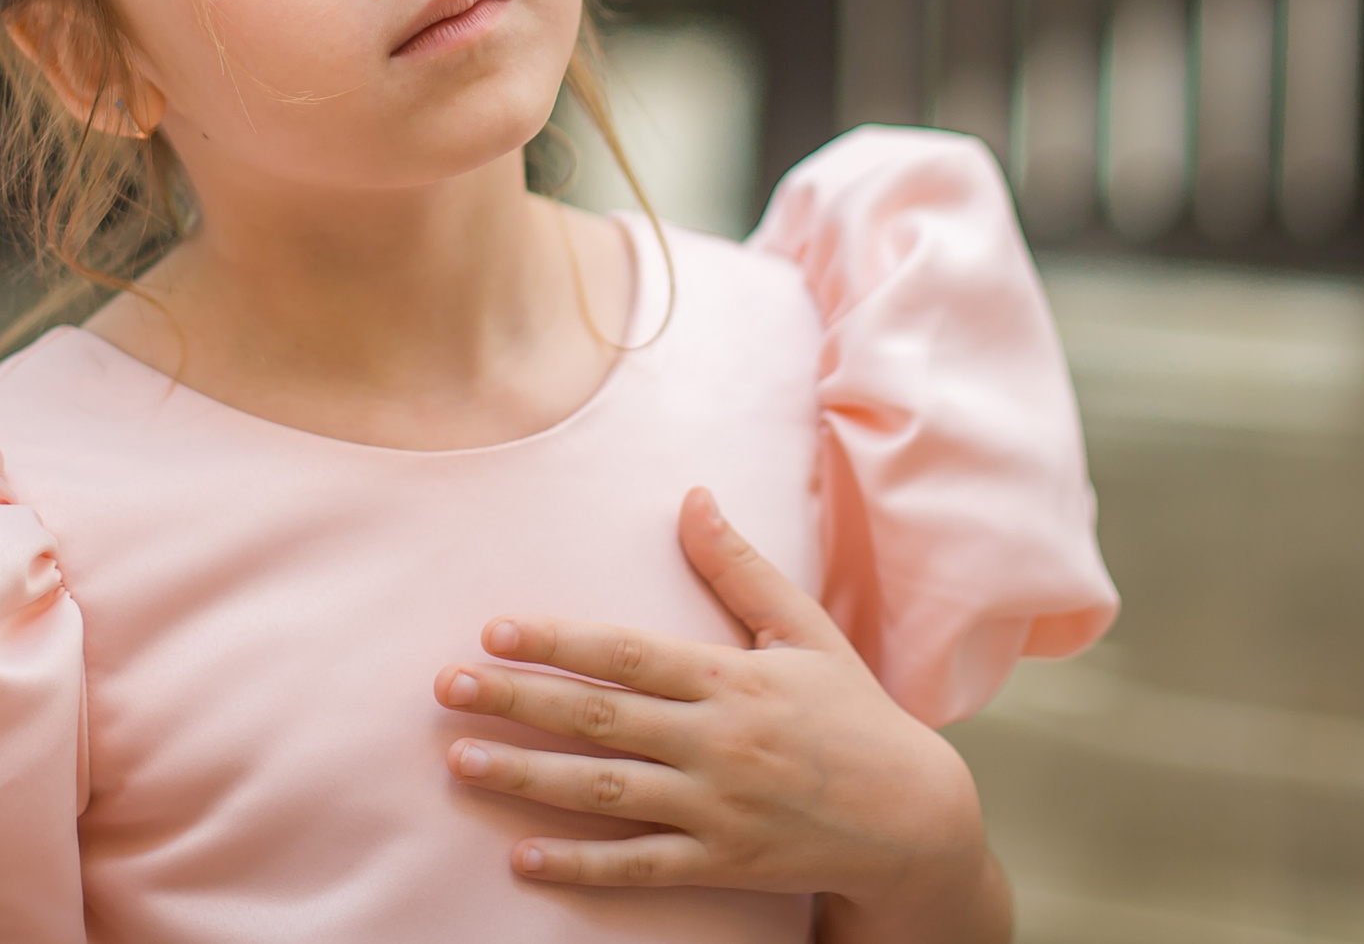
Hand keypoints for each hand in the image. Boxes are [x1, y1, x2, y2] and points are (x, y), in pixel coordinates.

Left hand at [433, 487, 1010, 941]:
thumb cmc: (854, 715)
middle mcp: (717, 741)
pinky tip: (522, 857)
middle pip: (600, 716)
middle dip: (518, 699)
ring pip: (607, 790)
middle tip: (447, 686)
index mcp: (731, 679)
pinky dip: (581, 865)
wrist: (915, 818)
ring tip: (461, 760)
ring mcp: (717, 806)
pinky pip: (640, 866)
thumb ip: (740, 569)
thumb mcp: (806, 630)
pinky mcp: (722, 863)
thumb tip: (694, 497)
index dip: (559, 639)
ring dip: (528, 777)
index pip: (627, 653)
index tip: (496, 629)